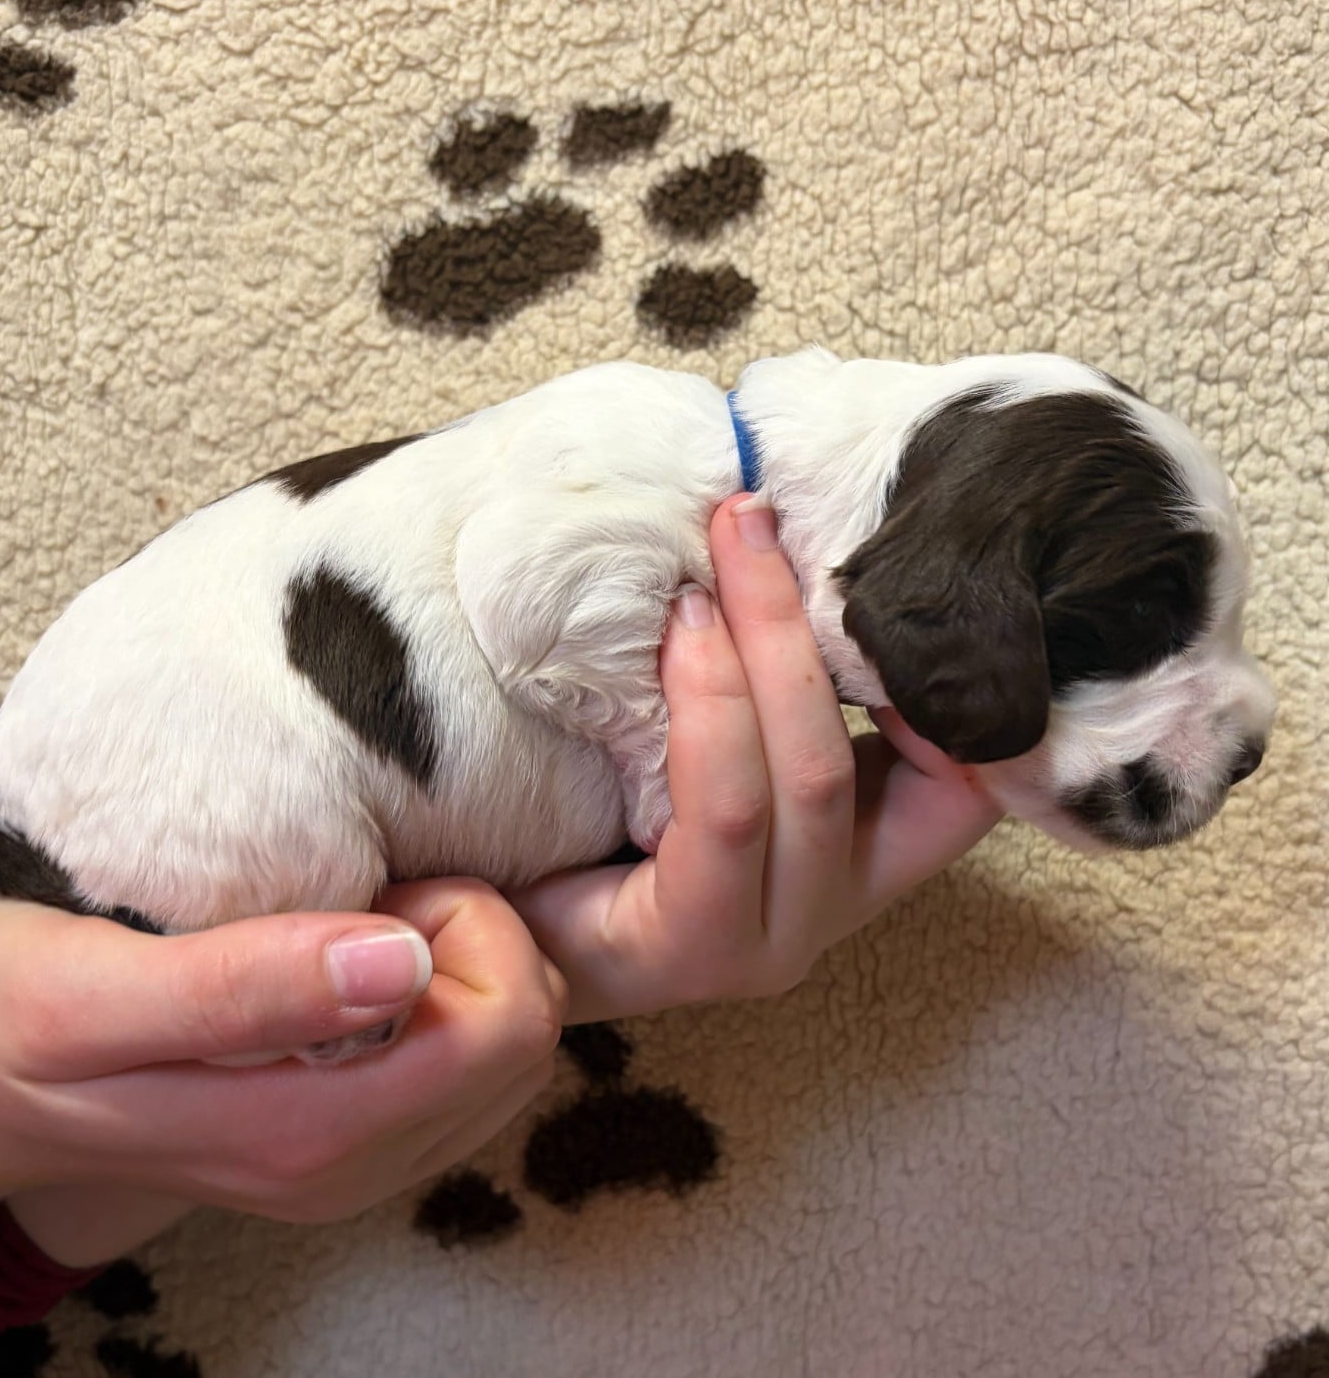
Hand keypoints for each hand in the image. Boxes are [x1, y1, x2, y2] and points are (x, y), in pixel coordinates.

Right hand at [0, 880, 565, 1258]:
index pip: (507, 1030)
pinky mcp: (342, 1141)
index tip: (382, 888)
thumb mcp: (96, 992)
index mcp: (310, 1133)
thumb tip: (405, 964)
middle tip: (371, 898)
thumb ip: (249, 987)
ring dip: (459, 968)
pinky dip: (441, 997)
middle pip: (523, 1041)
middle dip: (477, 944)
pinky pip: (461, 1065)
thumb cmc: (3, 1016)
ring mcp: (350, 1163)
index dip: (469, 930)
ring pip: (505, 1055)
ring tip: (353, 926)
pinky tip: (354, 961)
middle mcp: (348, 1166)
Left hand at [514, 496, 1000, 1022]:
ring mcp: (771, 938)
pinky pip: (728, 816)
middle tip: (753, 515)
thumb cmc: (598, 823)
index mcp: (856, 857)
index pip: (970, 781)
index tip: (887, 567)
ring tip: (709, 565)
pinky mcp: (698, 948)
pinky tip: (678, 637)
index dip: (959, 681)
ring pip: (810, 778)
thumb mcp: (710, 743)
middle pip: (896, 758)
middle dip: (815, 622)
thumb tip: (773, 536)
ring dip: (764, 649)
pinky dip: (713, 711)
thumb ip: (768, 688)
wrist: (492, 939)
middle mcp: (832, 906)